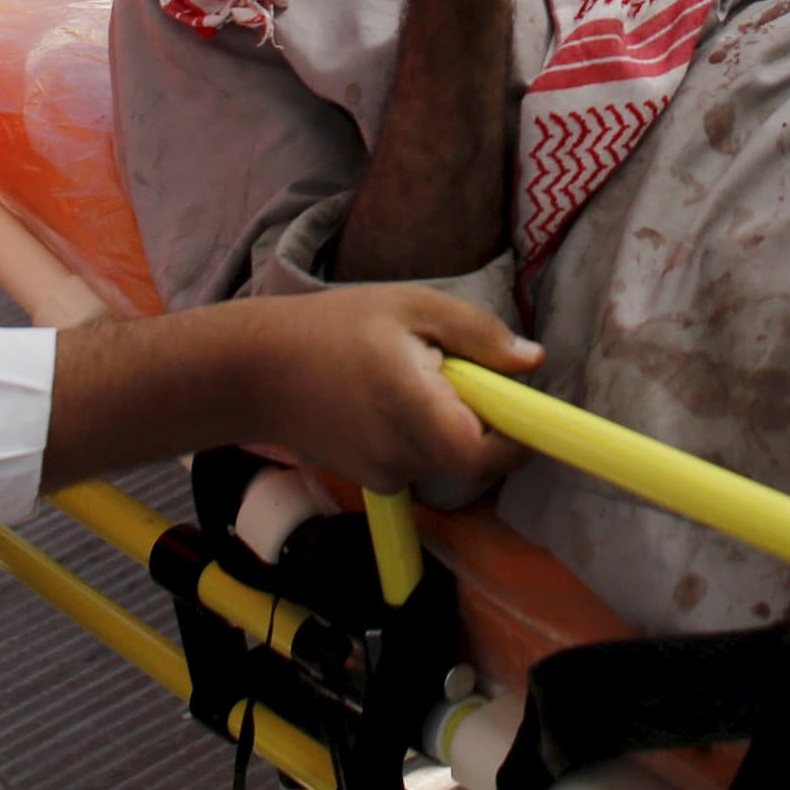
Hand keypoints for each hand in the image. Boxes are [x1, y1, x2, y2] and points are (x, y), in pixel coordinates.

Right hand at [239, 286, 541, 494]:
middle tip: (462, 374)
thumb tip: (533, 361)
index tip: (521, 408)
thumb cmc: (336, 327)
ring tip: (417, 380)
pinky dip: (424, 437)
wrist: (256, 372)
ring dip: (451, 427)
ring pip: (447, 461)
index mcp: (413, 407)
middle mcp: (400, 454)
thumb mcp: (412, 306)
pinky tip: (392, 402)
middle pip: (472, 460)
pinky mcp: (373, 484)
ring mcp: (384, 476)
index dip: (515, 441)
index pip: (482, 455)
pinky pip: (421, 464)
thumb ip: (478, 334)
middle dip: (484, 424)